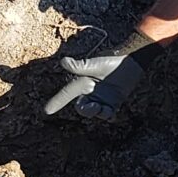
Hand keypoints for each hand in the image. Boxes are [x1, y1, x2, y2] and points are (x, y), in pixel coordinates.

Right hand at [41, 33, 160, 119]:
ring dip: (98, 113)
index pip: (67, 94)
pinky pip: (107, 114)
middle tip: (95, 107)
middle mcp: (90, 92)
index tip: (46, 111)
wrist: (131, 62)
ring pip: (95, 112)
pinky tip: (112, 112)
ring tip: (105, 108)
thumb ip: (79, 66)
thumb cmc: (111, 61)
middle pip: (82, 108)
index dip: (57, 102)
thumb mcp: (95, 64)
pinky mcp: (113, 102)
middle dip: (86, 111)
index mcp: (83, 83)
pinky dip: (108, 115)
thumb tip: (63, 62)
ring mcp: (102, 98)